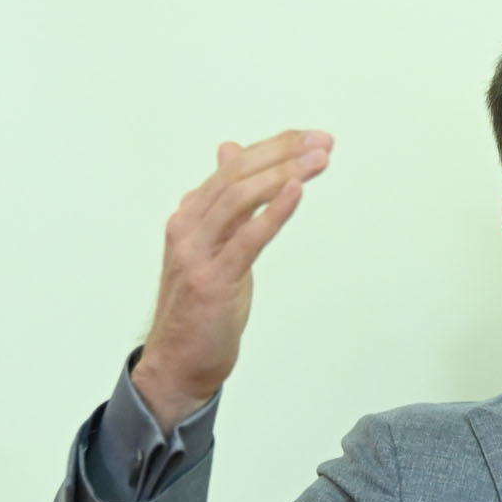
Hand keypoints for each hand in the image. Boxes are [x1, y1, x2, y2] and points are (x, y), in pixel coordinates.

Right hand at [131, 131, 332, 429]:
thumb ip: (225, 202)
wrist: (178, 362)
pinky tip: (296, 191)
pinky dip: (273, 210)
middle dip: (284, 152)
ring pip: (239, 197)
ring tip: (318, 161)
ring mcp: (196, 253)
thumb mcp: (215, 245)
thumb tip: (231, 150)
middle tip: (323, 142)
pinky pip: (246, 237)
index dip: (274, 147)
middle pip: (237, 174)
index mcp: (190, 216)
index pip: (234, 167)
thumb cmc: (202, 307)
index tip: (312, 138)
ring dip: (283, 173)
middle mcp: (187, 227)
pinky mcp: (212, 280)